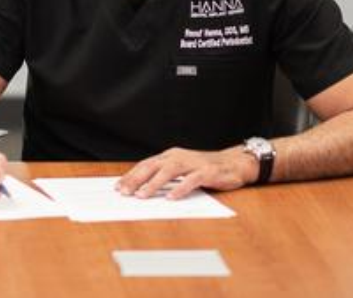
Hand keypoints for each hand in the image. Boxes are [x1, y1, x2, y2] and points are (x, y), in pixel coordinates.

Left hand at [116, 146, 258, 199]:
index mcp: (170, 156)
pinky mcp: (207, 172)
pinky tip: (171, 197)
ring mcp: (192, 163)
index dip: (131, 175)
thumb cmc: (204, 168)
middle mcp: (178, 156)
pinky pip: (191, 180)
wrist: (234, 162)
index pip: (146, 165)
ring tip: (142, 195)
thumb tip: (143, 189)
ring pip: (168, 171)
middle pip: (153, 166)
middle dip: (136, 179)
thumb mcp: (181, 169)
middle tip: (124, 191)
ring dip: (154, 183)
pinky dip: (180, 188)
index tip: (118, 187)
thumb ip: (165, 176)